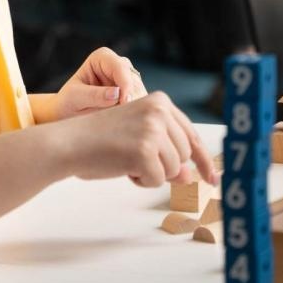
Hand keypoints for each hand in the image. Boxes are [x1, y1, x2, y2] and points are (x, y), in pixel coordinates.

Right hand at [52, 92, 217, 187]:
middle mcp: (159, 111)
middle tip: (134, 159)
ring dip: (151, 173)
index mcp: (160, 102)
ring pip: (173, 170)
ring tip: (126, 160)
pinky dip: (141, 181)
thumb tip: (190, 176)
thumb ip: (166, 154)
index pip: (191, 135)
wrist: (69, 143)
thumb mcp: (138, 141)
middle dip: (163, 166)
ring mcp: (152, 130)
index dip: (203, 160)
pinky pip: (157, 180)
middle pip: (184, 155)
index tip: (213, 178)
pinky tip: (122, 167)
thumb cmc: (99, 142)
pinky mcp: (144, 150)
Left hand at [53, 47, 147, 118]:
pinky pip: (142, 105)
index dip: (125, 85)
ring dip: (133, 108)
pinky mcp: (134, 95)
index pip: (120, 67)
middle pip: (133, 80)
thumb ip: (94, 95)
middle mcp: (119, 65)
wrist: (69, 114)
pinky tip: (124, 123)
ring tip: (118, 122)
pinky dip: (135, 114)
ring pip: (140, 93)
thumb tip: (116, 94)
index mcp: (102, 57)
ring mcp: (129, 80)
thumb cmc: (68, 102)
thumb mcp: (75, 98)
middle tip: (122, 118)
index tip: (124, 103)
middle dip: (130, 99)